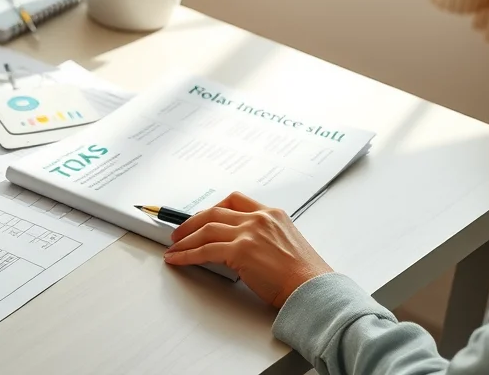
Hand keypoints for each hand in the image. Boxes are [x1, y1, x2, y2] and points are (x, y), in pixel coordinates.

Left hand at [163, 192, 332, 307]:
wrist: (313, 289)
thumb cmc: (304, 276)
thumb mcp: (285, 243)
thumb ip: (263, 237)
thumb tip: (237, 246)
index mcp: (272, 214)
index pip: (235, 199)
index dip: (213, 207)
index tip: (201, 216)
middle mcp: (259, 218)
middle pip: (214, 211)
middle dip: (192, 222)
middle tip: (179, 232)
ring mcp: (249, 232)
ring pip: (206, 229)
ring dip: (185, 239)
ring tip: (174, 247)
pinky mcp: (241, 250)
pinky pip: (204, 250)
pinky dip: (187, 254)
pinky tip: (178, 259)